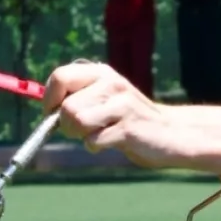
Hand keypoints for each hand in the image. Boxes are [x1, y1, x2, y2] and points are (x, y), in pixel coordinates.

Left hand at [44, 61, 173, 165]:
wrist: (172, 133)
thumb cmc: (130, 119)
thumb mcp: (105, 98)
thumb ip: (79, 97)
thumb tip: (49, 112)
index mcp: (101, 73)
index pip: (60, 77)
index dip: (50, 99)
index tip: (54, 114)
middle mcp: (111, 84)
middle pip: (66, 106)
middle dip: (67, 125)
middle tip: (83, 130)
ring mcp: (121, 105)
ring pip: (76, 121)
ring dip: (81, 136)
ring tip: (99, 135)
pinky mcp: (128, 128)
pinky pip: (93, 141)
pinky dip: (96, 147)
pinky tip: (113, 142)